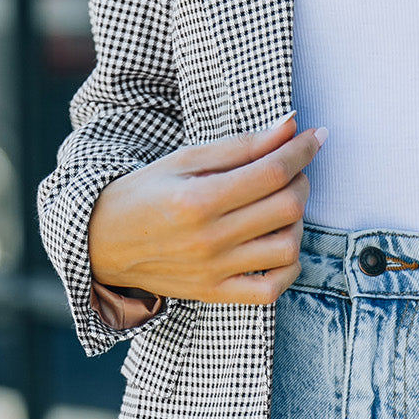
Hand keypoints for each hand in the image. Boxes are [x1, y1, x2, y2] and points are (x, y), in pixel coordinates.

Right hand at [87, 115, 325, 305]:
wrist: (103, 242)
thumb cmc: (145, 193)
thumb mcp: (186, 160)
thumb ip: (241, 146)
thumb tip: (290, 126)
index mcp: (197, 200)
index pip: (271, 173)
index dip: (301, 151)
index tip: (315, 136)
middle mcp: (208, 239)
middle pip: (285, 208)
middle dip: (301, 181)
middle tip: (293, 169)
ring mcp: (214, 271)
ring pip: (287, 247)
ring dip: (298, 221)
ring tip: (282, 205)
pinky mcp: (215, 292)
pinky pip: (271, 290)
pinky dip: (289, 267)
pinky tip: (280, 243)